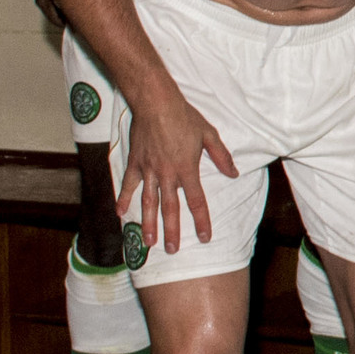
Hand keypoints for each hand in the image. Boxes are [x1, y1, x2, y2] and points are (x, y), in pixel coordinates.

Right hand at [118, 91, 237, 256]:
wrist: (155, 103)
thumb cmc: (184, 117)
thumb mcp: (209, 135)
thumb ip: (221, 156)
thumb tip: (234, 173)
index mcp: (187, 169)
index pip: (196, 201)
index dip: (201, 221)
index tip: (204, 237)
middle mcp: (167, 174)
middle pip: (170, 209)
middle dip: (172, 231)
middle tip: (172, 251)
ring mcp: (148, 170)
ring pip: (148, 202)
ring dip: (148, 223)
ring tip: (148, 243)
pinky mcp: (134, 163)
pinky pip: (128, 185)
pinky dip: (123, 199)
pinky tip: (120, 214)